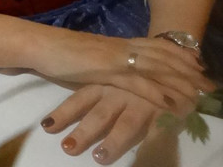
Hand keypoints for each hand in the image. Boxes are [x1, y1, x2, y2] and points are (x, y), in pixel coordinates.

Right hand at [36, 31, 212, 111]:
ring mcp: (116, 59)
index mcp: (120, 43)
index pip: (157, 46)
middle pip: (164, 58)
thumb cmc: (62, 52)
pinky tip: (171, 103)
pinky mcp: (107, 71)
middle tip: (211, 84)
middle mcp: (123, 48)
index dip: (180, 55)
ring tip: (200, 96)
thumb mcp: (93, 56)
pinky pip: (137, 84)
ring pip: (157, 70)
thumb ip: (110, 61)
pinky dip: (157, 93)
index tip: (200, 65)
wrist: (42, 45)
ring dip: (180, 83)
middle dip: (189, 71)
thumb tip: (122, 69)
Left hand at [41, 83, 182, 164]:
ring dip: (113, 141)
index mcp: (105, 84)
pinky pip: (156, 132)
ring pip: (126, 123)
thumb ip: (92, 95)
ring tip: (100, 157)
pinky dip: (148, 146)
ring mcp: (143, 102)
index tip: (47, 127)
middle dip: (84, 131)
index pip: (80, 98)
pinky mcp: (165, 112)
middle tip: (68, 148)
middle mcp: (121, 92)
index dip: (64, 113)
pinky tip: (140, 159)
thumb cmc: (133, 79)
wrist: (175, 65)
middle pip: (99, 113)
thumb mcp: (110, 80)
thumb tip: (58, 114)